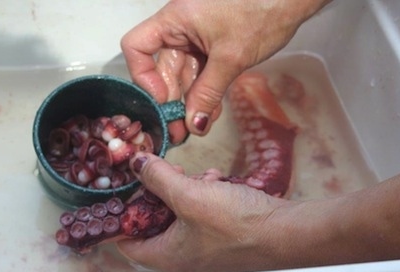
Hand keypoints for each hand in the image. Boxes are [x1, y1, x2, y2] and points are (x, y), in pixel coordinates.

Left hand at [117, 152, 301, 271]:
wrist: (288, 234)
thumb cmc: (237, 223)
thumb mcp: (189, 194)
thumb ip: (158, 178)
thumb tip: (136, 163)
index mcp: (167, 255)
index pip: (126, 241)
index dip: (122, 214)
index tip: (128, 188)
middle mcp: (183, 255)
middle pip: (154, 220)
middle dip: (161, 192)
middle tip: (170, 173)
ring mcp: (204, 246)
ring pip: (181, 211)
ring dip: (188, 188)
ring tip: (203, 177)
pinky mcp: (222, 235)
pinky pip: (202, 211)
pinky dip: (206, 193)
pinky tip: (219, 181)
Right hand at [121, 0, 330, 142]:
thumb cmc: (263, 11)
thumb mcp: (231, 57)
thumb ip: (208, 93)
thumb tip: (194, 125)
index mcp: (175, 20)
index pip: (136, 47)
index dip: (143, 76)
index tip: (163, 101)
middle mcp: (180, 28)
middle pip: (162, 68)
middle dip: (171, 101)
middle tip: (179, 131)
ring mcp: (196, 37)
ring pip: (183, 75)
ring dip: (190, 102)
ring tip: (199, 126)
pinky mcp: (212, 46)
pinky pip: (201, 73)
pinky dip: (205, 92)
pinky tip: (211, 112)